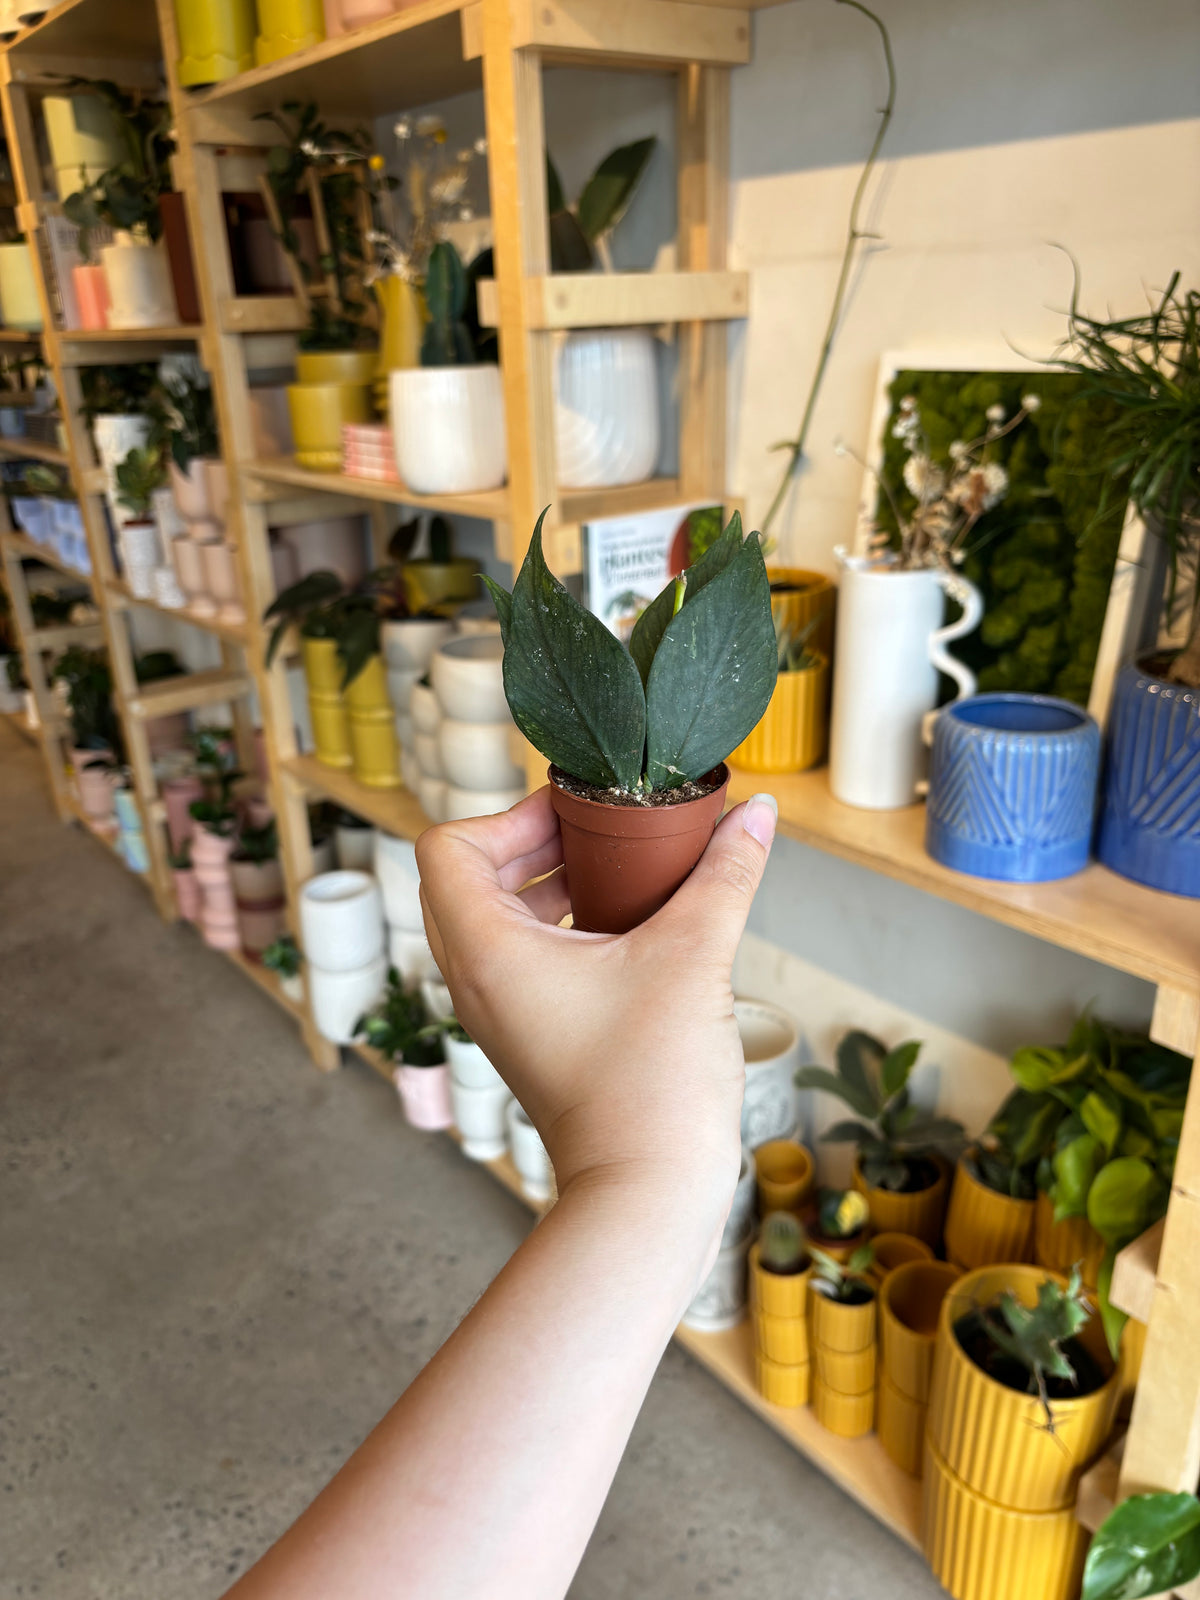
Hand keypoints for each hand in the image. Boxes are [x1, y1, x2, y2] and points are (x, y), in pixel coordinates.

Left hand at [416, 787, 776, 1269]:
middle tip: (596, 830)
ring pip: (491, 919)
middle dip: (526, 842)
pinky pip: (518, 957)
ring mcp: (498, 1013)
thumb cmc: (653, 1083)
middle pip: (465, 879)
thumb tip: (757, 813)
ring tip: (614, 869)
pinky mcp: (527, 1036)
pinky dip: (556, 925)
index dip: (505, 816)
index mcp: (488, 950)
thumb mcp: (695, 956)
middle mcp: (476, 980)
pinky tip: (624, 924)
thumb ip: (725, 874)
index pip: (447, 848)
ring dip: (542, 882)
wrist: (648, 1192)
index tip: (574, 815)